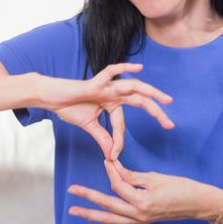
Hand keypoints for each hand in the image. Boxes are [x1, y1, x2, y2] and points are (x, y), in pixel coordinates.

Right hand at [47, 63, 173, 159]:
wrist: (52, 98)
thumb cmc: (68, 108)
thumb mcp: (89, 126)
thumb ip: (103, 138)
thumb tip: (112, 155)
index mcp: (112, 104)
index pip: (122, 124)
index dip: (119, 141)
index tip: (115, 155)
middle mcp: (113, 93)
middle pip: (140, 101)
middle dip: (157, 112)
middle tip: (170, 125)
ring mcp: (106, 87)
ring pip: (134, 87)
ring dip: (151, 93)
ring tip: (166, 100)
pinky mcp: (96, 82)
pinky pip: (111, 71)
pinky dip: (125, 68)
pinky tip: (139, 68)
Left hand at [67, 159, 222, 223]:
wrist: (200, 204)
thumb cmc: (183, 188)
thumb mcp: (156, 178)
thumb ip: (132, 176)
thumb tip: (114, 169)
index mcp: (142, 202)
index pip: (118, 185)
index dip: (111, 171)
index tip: (108, 160)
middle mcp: (139, 214)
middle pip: (108, 205)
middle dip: (88, 198)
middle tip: (71, 191)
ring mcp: (141, 220)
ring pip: (111, 218)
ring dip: (92, 213)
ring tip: (75, 211)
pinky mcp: (143, 220)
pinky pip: (120, 219)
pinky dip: (108, 216)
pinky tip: (98, 214)